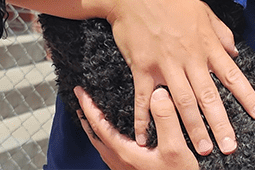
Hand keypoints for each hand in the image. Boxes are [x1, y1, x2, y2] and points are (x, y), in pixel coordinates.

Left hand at [75, 86, 198, 169]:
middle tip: (82, 101)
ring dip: (96, 128)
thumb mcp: (175, 148)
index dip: (88, 106)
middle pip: (96, 136)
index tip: (79, 92)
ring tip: (95, 117)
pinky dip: (107, 138)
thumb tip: (157, 94)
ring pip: (102, 145)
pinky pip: (111, 151)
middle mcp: (120, 161)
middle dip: (87, 117)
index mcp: (124, 152)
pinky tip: (117, 136)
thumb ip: (166, 120)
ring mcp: (124, 168)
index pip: (99, 125)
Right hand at [104, 0, 254, 155]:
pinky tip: (146, 138)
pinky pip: (144, 99)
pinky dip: (143, 120)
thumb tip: (235, 51)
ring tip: (200, 149)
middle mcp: (189, 58)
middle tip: (229, 146)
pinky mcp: (142, 68)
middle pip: (208, 96)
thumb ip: (221, 33)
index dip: (246, 96)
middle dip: (220, 123)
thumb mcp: (203, 11)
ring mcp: (165, 65)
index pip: (232, 75)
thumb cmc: (170, 0)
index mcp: (207, 45)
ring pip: (182, 102)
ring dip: (192, 128)